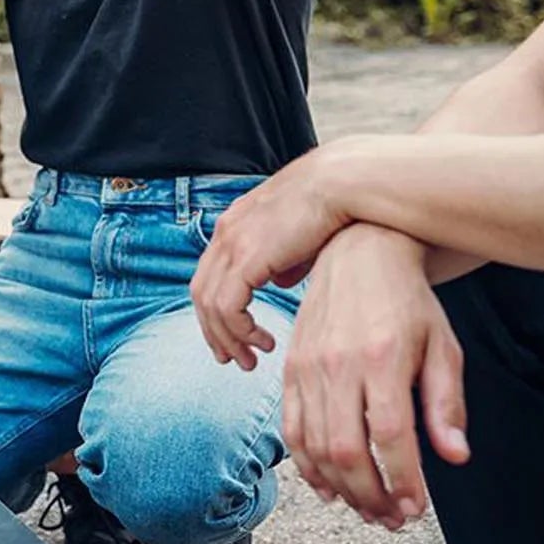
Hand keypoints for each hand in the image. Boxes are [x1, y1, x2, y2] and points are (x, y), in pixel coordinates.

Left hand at [191, 145, 356, 369]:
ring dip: (227, 338)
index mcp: (234, 225)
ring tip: (251, 360)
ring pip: (210, 305)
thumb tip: (280, 281)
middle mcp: (225, 232)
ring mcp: (231, 243)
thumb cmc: (333, 207)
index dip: (216, 311)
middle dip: (214, 332)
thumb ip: (285, 260)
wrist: (342, 183)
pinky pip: (227, 306)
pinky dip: (239, 330)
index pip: (209, 275)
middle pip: (201, 293)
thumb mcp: (299, 238)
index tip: (232, 337)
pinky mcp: (245, 256)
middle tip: (233, 359)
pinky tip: (264, 342)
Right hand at [279, 224, 469, 528]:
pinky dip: (306, 465)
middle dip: (370, 495)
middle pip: (346, 448)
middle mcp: (338, 364)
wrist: (357, 254)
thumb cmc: (407, 302)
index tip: (416, 508)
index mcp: (382, 358)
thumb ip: (446, 404)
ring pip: (314, 445)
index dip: (402, 481)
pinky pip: (291, 427)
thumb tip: (454, 456)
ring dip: (341, 488)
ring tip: (367, 509)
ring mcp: (307, 367)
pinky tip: (328, 486)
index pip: (390, 435)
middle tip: (393, 519)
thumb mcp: (443, 348)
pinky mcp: (290, 368)